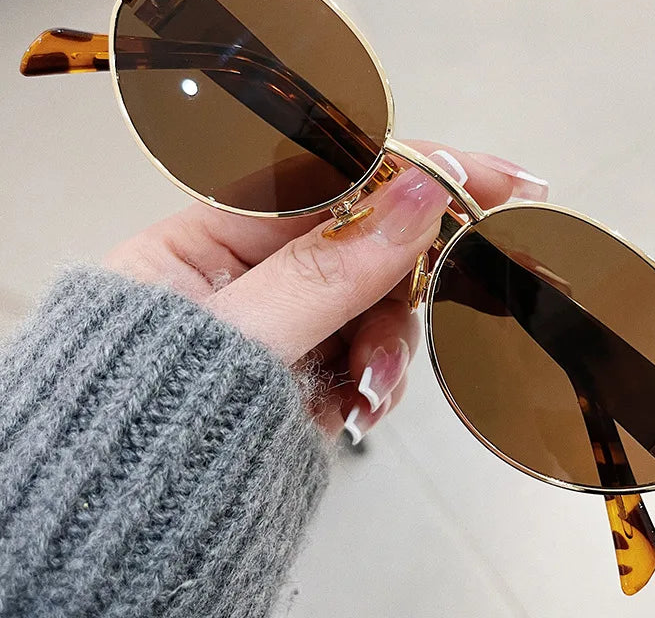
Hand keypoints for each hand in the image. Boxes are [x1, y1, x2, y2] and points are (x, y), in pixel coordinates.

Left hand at [103, 142, 547, 441]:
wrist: (127, 527)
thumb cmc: (139, 425)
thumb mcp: (237, 336)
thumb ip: (327, 270)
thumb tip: (414, 197)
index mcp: (212, 236)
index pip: (325, 176)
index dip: (408, 168)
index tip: (486, 178)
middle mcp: (253, 271)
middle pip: (363, 239)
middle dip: (412, 272)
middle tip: (473, 276)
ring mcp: (285, 319)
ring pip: (375, 302)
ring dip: (391, 342)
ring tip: (372, 387)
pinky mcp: (308, 365)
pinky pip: (366, 353)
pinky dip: (377, 379)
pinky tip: (361, 403)